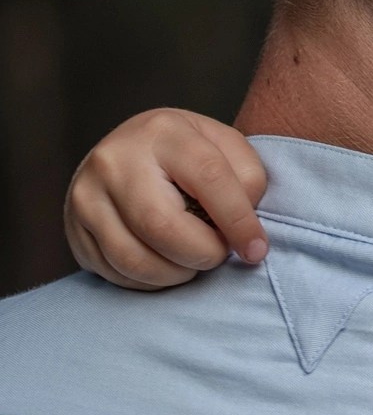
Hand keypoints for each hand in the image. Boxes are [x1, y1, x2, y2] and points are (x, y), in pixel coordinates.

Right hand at [64, 108, 268, 289]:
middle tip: (217, 252)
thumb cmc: (191, 154)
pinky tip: (165, 263)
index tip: (256, 249)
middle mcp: (114, 161)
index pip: (209, 179)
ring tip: (192, 259)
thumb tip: (245, 231)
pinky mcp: (73, 230)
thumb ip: (248, 179)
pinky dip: (151, 281)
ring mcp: (86, 196)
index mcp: (162, 133)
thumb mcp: (226, 148)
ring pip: (135, 259)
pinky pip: (116, 273)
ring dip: (177, 273)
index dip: (239, 222)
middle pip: (161, 227)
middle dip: (202, 253)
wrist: (133, 151)